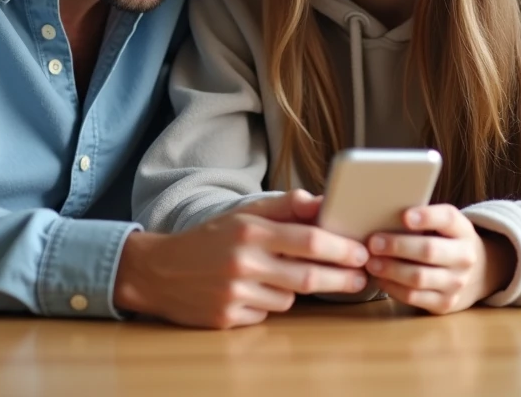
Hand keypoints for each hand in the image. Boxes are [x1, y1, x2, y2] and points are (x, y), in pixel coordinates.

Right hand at [114, 191, 368, 328]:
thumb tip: (322, 202)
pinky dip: (269, 304)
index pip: (309, 240)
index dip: (342, 248)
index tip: (361, 252)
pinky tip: (252, 292)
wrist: (159, 271)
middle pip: (309, 276)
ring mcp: (235, 294)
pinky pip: (267, 314)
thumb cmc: (209, 239)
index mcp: (250, 231)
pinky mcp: (228, 319)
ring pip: (289, 298)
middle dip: (341, 279)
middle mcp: (244, 263)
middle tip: (360, 277)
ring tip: (280, 276)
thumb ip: (284, 207)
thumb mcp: (243, 214)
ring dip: (295, 290)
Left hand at [366, 204, 515, 314]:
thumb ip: (422, 220)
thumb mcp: (444, 227)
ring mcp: (457, 283)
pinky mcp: (446, 303)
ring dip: (391, 270)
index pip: (448, 219)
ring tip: (371, 263)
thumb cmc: (446, 242)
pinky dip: (393, 288)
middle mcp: (464, 257)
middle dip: (397, 246)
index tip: (404, 216)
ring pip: (419, 277)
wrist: (479, 273)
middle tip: (373, 243)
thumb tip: (382, 216)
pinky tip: (380, 279)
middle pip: (429, 250)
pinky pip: (414, 297)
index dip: (427, 217)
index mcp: (463, 231)